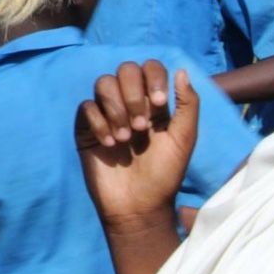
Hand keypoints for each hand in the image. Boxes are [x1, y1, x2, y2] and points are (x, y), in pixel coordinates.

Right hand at [75, 61, 196, 226]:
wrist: (138, 205)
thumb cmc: (165, 174)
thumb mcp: (184, 139)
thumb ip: (187, 105)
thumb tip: (182, 70)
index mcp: (154, 103)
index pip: (150, 68)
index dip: (153, 78)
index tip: (159, 103)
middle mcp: (129, 102)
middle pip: (124, 70)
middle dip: (132, 94)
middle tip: (141, 126)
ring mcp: (106, 113)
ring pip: (102, 83)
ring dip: (116, 108)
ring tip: (125, 138)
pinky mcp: (86, 127)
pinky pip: (86, 107)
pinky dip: (99, 123)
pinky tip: (109, 144)